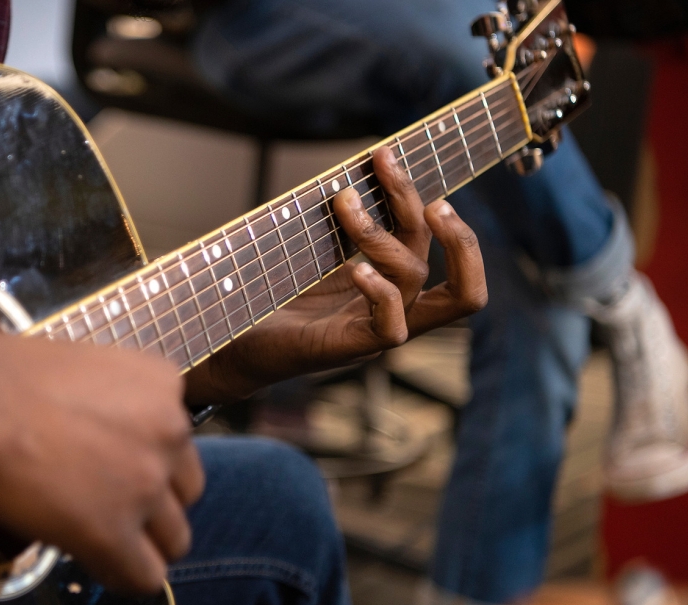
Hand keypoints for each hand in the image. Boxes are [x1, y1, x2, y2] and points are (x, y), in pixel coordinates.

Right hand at [0, 285, 203, 593]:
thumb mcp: (81, 372)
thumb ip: (114, 409)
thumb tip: (105, 450)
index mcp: (163, 384)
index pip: (179, 444)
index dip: (142, 463)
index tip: (104, 467)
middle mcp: (170, 430)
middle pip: (186, 494)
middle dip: (149, 505)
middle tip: (98, 502)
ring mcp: (146, 482)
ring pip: (173, 540)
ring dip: (137, 542)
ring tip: (89, 532)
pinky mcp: (114, 529)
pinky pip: (144, 576)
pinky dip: (119, 574)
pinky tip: (88, 557)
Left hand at [185, 147, 487, 403]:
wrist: (232, 344)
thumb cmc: (269, 295)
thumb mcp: (312, 251)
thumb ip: (340, 225)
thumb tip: (352, 174)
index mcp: (390, 288)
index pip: (443, 260)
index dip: (444, 223)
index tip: (406, 172)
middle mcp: (393, 311)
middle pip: (456, 277)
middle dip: (453, 230)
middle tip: (423, 191)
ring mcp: (373, 333)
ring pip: (413, 279)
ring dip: (379, 232)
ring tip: (343, 202)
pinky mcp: (347, 349)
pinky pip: (392, 327)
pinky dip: (380, 292)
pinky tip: (356, 267)